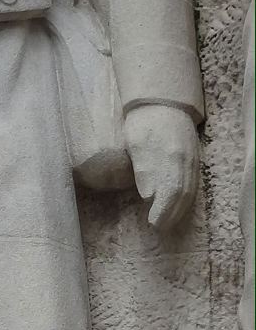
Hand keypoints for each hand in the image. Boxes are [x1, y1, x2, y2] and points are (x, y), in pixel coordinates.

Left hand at [124, 105, 198, 231]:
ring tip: (167, 222)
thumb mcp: (136, 143)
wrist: (164, 102)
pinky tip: (179, 206)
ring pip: (190, 190)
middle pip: (182, 194)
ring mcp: (193, 158)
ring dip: (180, 210)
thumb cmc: (144, 122)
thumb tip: (149, 195)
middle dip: (171, 214)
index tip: (153, 222)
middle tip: (158, 227)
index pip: (171, 190)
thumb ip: (143, 168)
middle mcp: (185, 159)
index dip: (163, 210)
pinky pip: (194, 183)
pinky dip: (187, 199)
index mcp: (170, 155)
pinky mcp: (195, 158)